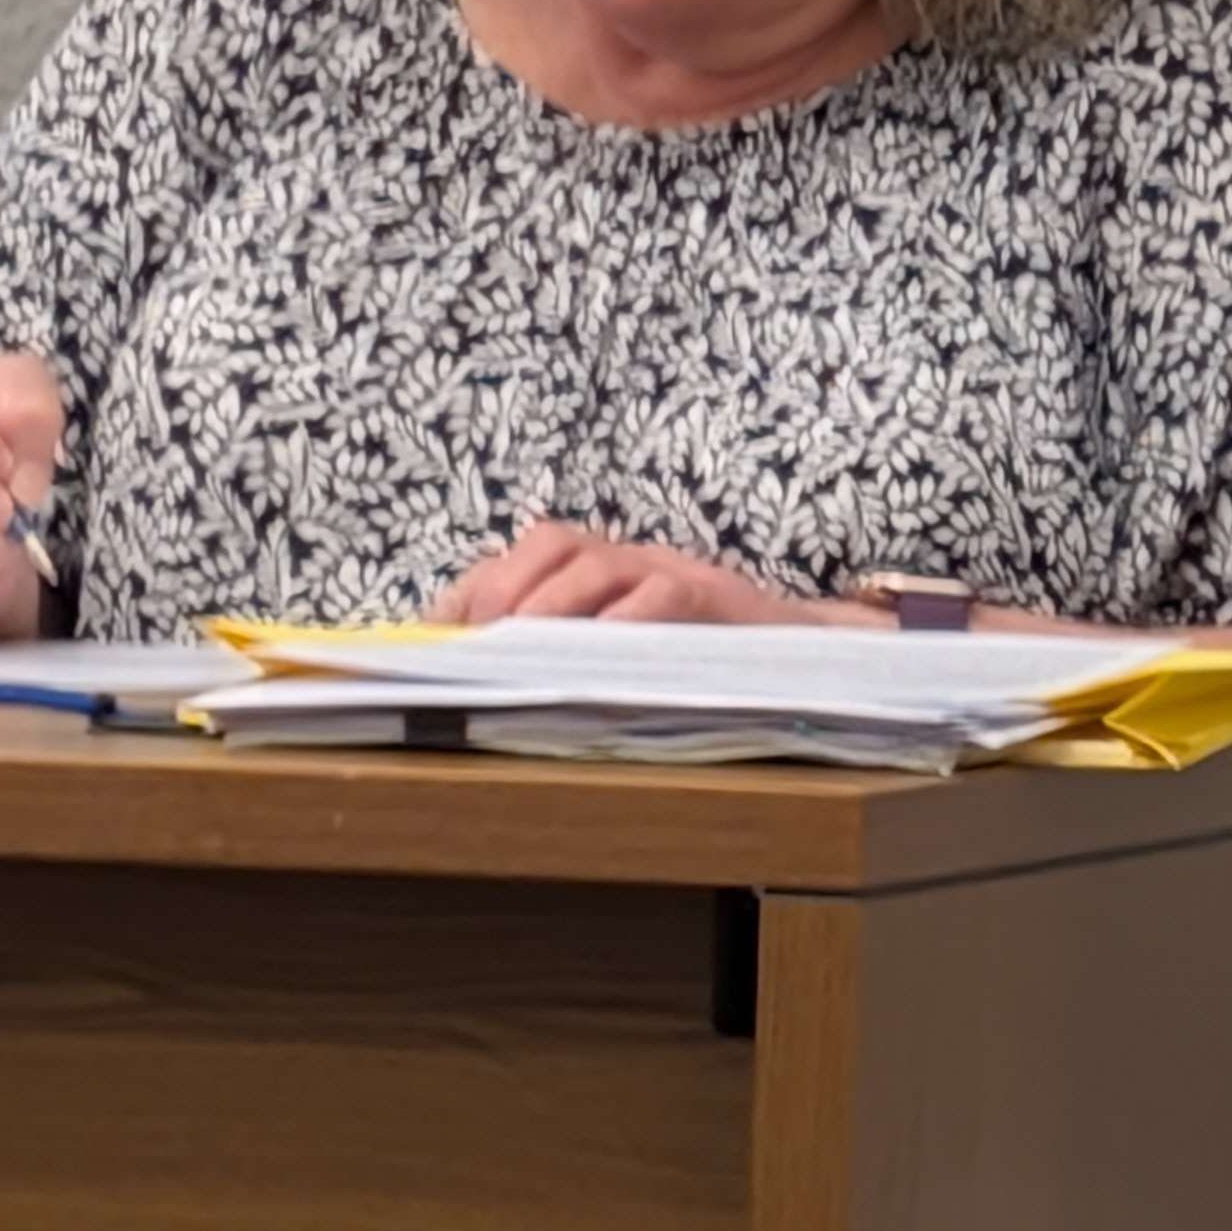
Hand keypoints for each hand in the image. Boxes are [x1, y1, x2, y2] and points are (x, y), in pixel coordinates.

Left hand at [438, 518, 875, 628]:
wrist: (802, 652)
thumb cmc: (703, 659)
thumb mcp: (625, 657)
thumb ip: (568, 658)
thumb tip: (488, 688)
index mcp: (601, 572)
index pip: (522, 557)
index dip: (472, 585)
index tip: (429, 629)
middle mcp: (630, 561)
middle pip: (551, 542)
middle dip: (501, 585)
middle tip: (472, 637)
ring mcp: (672, 571)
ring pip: (598, 561)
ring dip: (548, 602)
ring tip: (519, 642)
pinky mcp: (713, 596)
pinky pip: (664, 595)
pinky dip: (626, 619)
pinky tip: (598, 649)